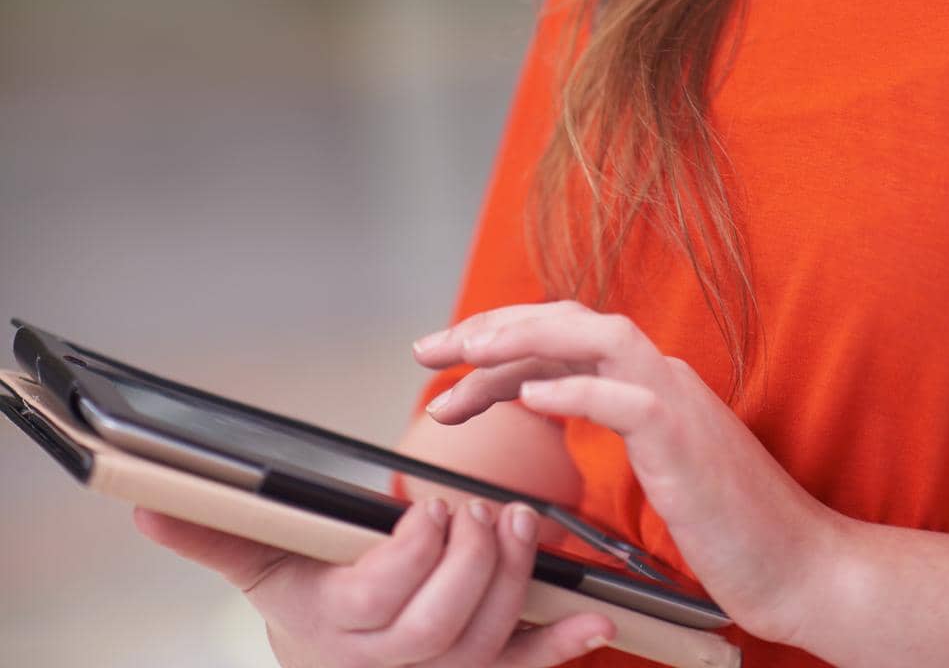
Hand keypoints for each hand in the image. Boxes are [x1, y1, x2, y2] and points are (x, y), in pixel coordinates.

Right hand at [131, 495, 617, 667]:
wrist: (330, 664)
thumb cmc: (305, 600)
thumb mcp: (259, 564)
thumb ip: (212, 535)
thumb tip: (145, 506)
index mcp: (340, 629)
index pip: (382, 601)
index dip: (413, 558)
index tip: (427, 506)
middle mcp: (393, 665)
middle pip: (443, 626)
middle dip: (471, 564)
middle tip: (481, 509)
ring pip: (488, 644)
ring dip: (517, 586)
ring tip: (523, 526)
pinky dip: (563, 648)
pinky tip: (594, 619)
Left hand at [412, 300, 850, 647]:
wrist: (803, 567)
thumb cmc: (731, 531)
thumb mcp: (653, 468)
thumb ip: (606, 426)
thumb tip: (540, 398)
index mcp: (646, 383)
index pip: (560, 338)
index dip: (498, 344)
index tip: (444, 366)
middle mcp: (658, 376)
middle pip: (565, 321)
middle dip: (490, 328)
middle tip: (428, 351)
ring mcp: (675, 400)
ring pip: (593, 337)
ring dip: (523, 338)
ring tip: (468, 352)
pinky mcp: (685, 439)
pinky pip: (624, 397)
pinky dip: (575, 386)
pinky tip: (531, 393)